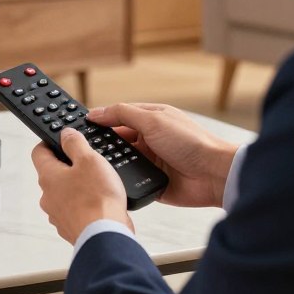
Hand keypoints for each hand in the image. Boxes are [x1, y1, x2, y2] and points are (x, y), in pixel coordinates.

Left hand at [32, 129, 132, 244]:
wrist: (105, 236)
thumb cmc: (97, 199)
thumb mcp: (89, 159)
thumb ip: (75, 143)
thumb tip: (65, 134)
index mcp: (48, 176)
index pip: (39, 152)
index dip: (50, 142)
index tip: (62, 139)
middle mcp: (48, 196)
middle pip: (52, 174)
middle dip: (68, 166)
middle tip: (86, 162)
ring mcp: (58, 214)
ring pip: (64, 193)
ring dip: (77, 187)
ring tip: (97, 184)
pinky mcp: (70, 227)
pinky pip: (74, 211)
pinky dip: (84, 205)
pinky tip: (99, 202)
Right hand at [87, 104, 238, 208]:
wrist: (213, 175)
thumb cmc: (192, 142)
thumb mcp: (153, 120)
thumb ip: (122, 114)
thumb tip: (96, 112)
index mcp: (149, 120)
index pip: (117, 117)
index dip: (100, 121)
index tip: (80, 126)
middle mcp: (148, 140)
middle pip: (116, 141)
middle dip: (102, 144)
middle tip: (84, 148)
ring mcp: (149, 161)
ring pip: (119, 161)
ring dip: (111, 163)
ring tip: (95, 165)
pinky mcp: (150, 182)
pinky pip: (129, 180)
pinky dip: (121, 180)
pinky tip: (111, 180)